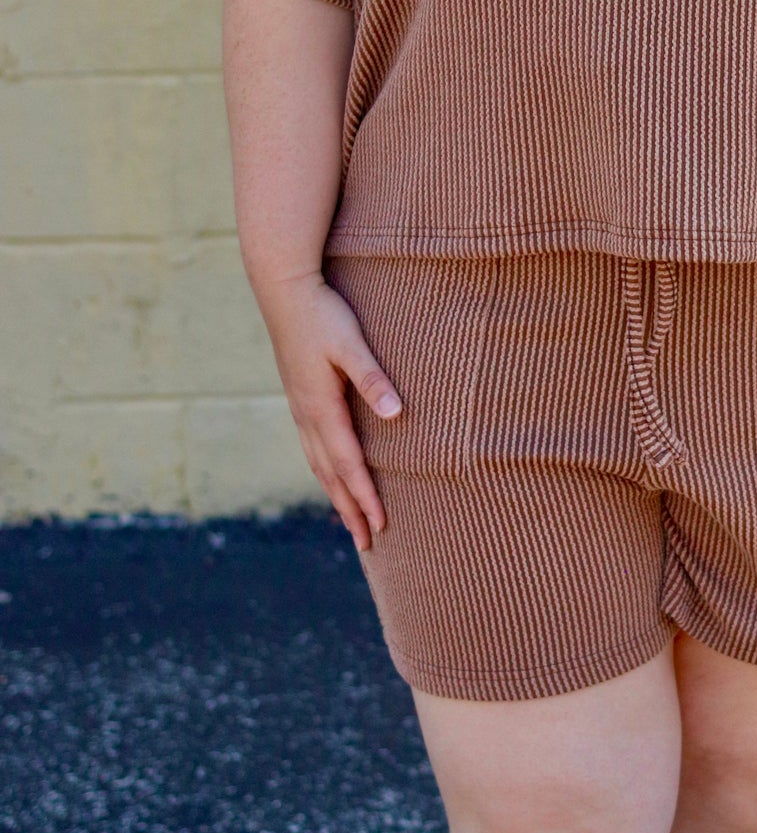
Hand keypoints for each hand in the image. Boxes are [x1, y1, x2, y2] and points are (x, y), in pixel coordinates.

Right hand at [251, 268, 402, 550]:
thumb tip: (396, 414)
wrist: (284, 290)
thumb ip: (372, 378)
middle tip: (368, 541)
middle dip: (349, 509)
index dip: (365, 496)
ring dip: (335, 493)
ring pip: (318, 464)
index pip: (348, 464)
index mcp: (321, 408)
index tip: (381, 525)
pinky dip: (324, 470)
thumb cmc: (322, 315)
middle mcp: (307, 415)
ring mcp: (299, 408)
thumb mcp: (351, 344)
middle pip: (330, 474)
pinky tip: (331, 473)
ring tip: (350, 520)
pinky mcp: (299, 398)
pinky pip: (312, 447)